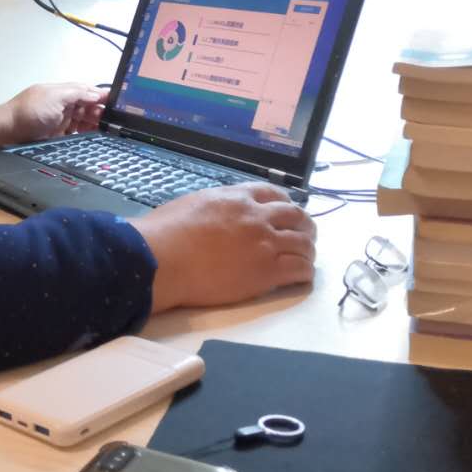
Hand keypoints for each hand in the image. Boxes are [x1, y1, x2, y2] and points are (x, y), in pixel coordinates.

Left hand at [0, 82, 107, 145]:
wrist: (6, 132)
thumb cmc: (27, 112)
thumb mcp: (54, 97)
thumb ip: (76, 93)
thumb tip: (95, 93)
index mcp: (62, 92)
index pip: (87, 91)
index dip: (101, 96)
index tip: (118, 102)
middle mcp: (63, 105)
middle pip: (88, 107)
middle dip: (101, 112)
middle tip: (113, 121)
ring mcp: (60, 120)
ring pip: (84, 121)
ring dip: (95, 124)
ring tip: (107, 130)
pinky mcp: (58, 135)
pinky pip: (76, 134)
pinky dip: (86, 135)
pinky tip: (95, 138)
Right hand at [132, 183, 316, 312]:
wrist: (163, 259)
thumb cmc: (165, 232)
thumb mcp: (193, 203)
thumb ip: (216, 205)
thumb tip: (220, 213)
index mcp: (237, 197)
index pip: (274, 194)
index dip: (286, 204)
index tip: (287, 214)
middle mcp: (256, 216)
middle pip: (296, 216)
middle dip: (304, 226)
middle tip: (304, 236)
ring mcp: (265, 244)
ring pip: (304, 244)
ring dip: (308, 251)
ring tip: (306, 260)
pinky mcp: (266, 272)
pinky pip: (300, 270)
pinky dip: (305, 273)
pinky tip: (302, 277)